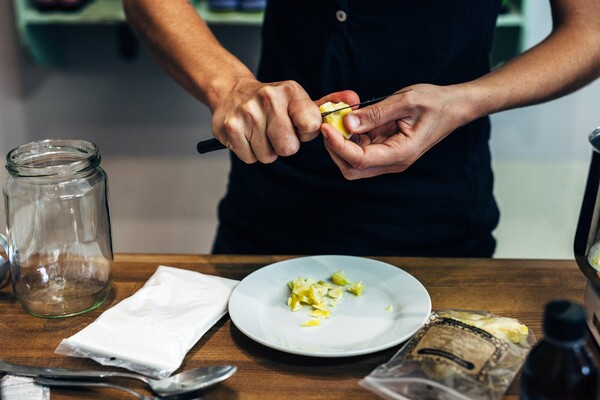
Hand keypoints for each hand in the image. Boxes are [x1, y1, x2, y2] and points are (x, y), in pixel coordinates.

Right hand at [211, 79, 321, 163]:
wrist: (232, 92)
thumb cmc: (271, 102)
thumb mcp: (297, 99)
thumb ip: (324, 106)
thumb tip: (351, 101)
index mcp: (290, 91)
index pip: (312, 125)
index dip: (306, 133)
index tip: (297, 126)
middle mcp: (268, 98)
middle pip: (289, 148)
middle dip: (284, 145)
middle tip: (276, 131)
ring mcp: (247, 113)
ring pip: (268, 156)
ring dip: (266, 149)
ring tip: (260, 132)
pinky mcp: (230, 128)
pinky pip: (250, 158)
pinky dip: (250, 152)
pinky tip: (247, 135)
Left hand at [321, 84, 470, 178]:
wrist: (453, 107)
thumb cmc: (434, 102)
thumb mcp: (405, 101)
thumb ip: (375, 113)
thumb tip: (347, 122)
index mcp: (400, 153)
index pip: (359, 159)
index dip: (337, 145)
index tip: (325, 126)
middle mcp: (393, 162)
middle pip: (351, 169)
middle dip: (335, 149)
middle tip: (328, 123)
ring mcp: (389, 159)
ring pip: (353, 163)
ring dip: (340, 144)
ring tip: (337, 119)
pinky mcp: (386, 151)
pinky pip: (361, 151)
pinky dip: (350, 138)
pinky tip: (350, 120)